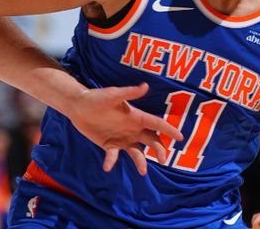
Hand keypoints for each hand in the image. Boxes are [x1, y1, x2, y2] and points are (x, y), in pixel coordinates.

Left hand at [67, 82, 183, 175]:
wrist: (79, 107)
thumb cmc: (97, 98)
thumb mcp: (113, 95)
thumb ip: (129, 93)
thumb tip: (145, 86)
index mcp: (136, 116)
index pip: (156, 124)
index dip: (169, 129)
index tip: (180, 137)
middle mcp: (132, 128)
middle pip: (151, 140)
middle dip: (159, 149)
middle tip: (164, 159)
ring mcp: (122, 138)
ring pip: (137, 152)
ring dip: (141, 161)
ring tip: (143, 171)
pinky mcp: (110, 145)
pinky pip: (114, 156)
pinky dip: (112, 161)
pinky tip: (107, 165)